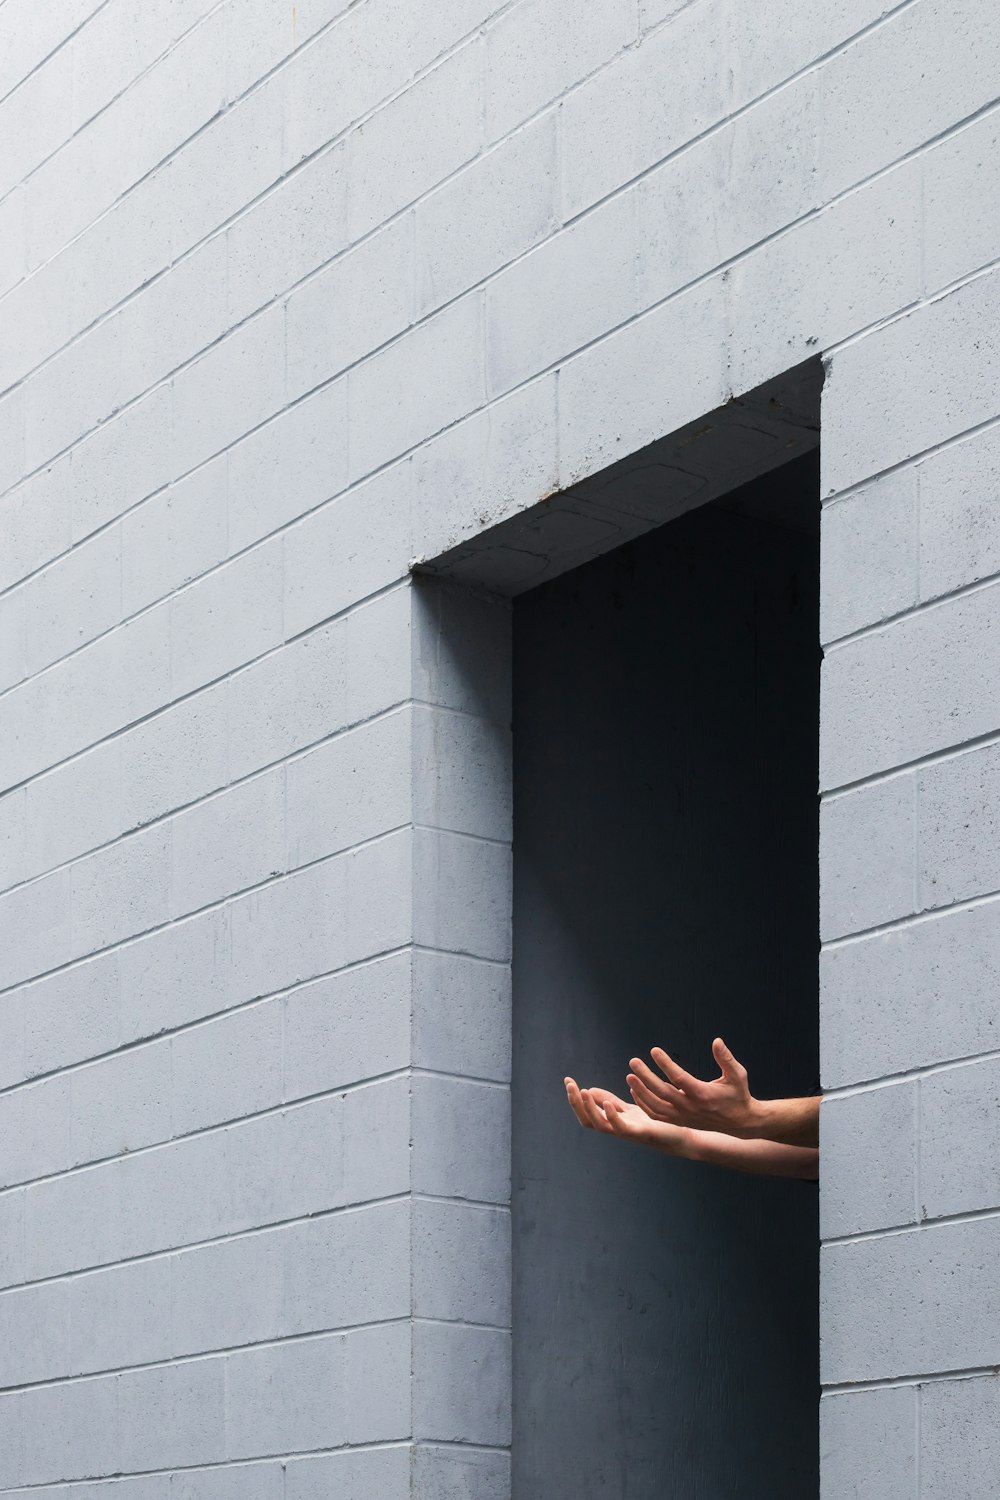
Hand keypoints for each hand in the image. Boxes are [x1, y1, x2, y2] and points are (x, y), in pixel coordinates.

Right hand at [564, 1077, 687, 1152]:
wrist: (680, 1138)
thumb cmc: (655, 1126)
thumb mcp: (629, 1109)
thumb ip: (610, 1101)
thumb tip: (588, 1090)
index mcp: (613, 1122)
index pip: (587, 1113)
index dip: (576, 1099)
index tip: (568, 1080)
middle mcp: (616, 1130)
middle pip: (588, 1120)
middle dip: (576, 1102)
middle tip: (570, 1084)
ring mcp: (627, 1133)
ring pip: (600, 1125)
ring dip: (589, 1109)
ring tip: (582, 1092)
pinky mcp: (641, 1133)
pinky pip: (622, 1128)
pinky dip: (612, 1117)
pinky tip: (608, 1105)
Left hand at [626, 1037, 757, 1137]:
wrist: (740, 1122)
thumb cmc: (738, 1094)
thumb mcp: (738, 1074)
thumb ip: (726, 1058)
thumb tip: (717, 1041)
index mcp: (703, 1094)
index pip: (679, 1078)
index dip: (665, 1064)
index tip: (654, 1050)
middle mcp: (691, 1107)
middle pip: (663, 1092)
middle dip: (645, 1076)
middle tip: (633, 1061)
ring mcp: (684, 1116)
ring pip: (656, 1106)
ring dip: (641, 1091)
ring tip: (631, 1076)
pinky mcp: (680, 1122)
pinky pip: (657, 1116)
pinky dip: (645, 1105)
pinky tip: (637, 1091)